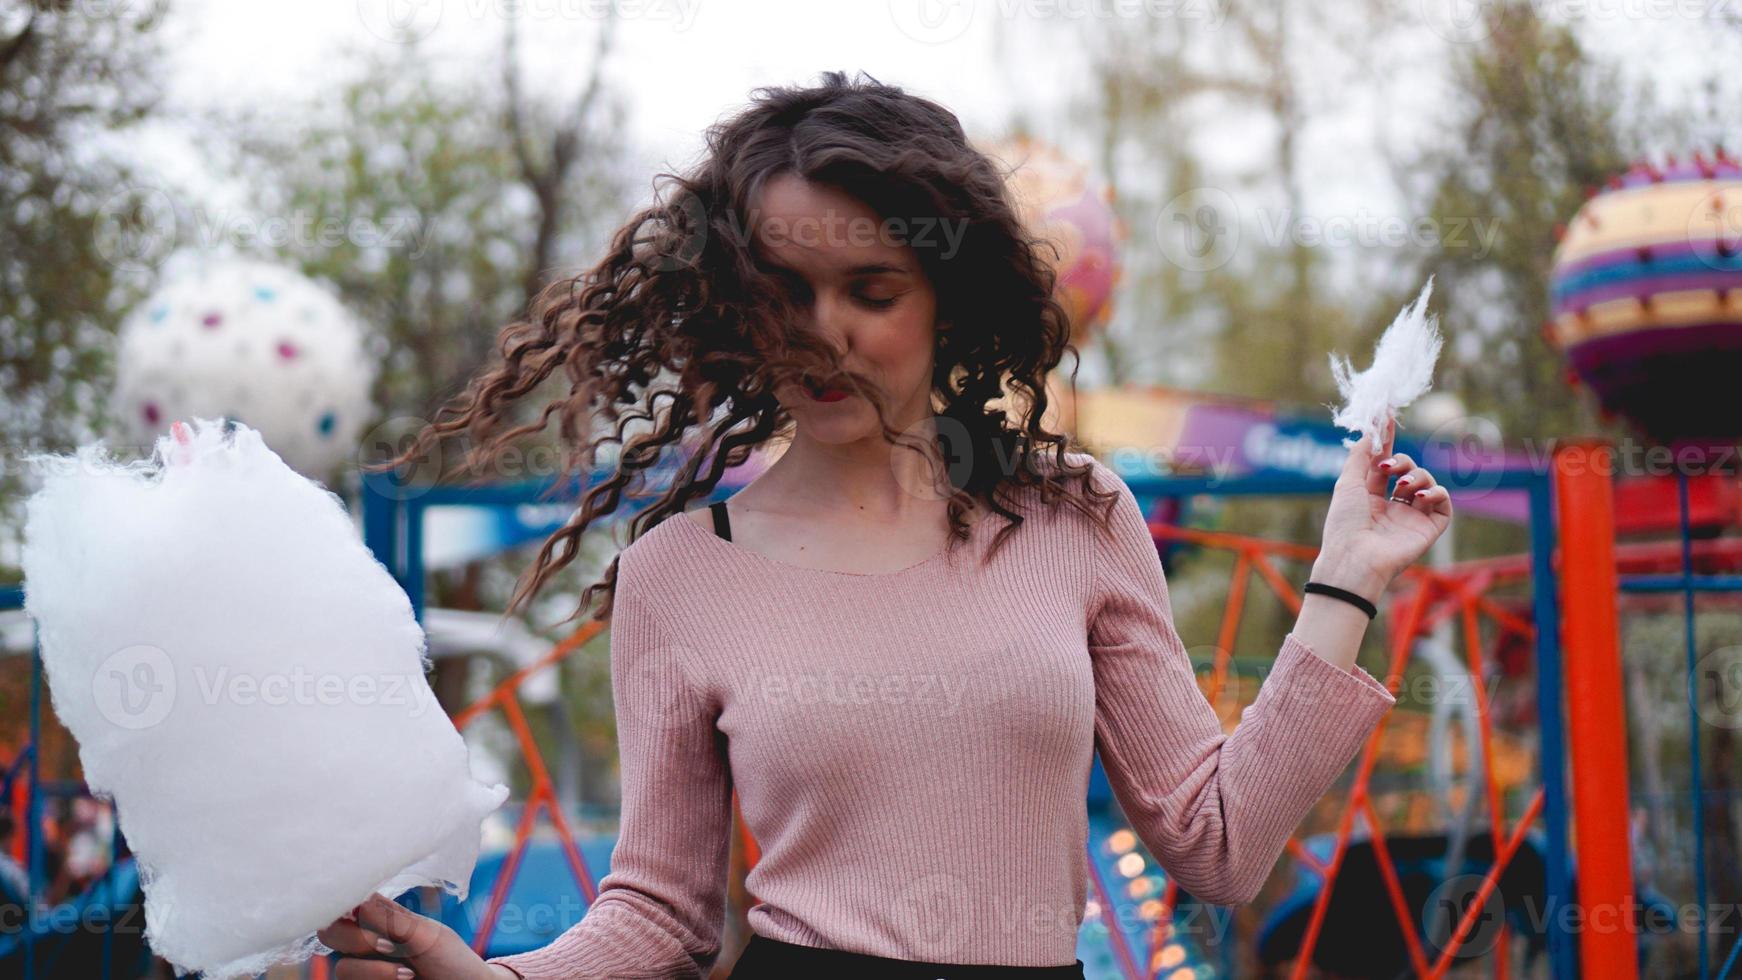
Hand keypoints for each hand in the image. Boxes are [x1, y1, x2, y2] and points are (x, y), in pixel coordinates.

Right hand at [317, 893, 497, 979]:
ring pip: (342, 967)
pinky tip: (406, 979)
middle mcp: (367, 943)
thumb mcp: (427, 934)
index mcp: (380, 919)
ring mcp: (365, 969)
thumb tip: (358, 902)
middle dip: (354, 938)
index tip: (358, 911)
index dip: (342, 904)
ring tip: (409, 972)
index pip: (345, 903)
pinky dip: (377, 979)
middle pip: (329, 934)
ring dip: (374, 969)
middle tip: (387, 944)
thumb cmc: (451, 960)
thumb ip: (392, 920)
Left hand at [1313, 416, 1452, 601]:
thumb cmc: (1345, 524)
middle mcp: (1392, 506)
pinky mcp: (1428, 528)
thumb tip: (1370, 432)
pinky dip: (1436, 492)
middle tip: (1388, 466)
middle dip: (1401, 460)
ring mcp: (1411, 517)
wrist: (1356, 558)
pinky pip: (1443, 503)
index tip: (1387, 416)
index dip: (1387, 441)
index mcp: (1370, 497)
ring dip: (1416, 476)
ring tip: (1401, 486)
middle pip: (1407, 469)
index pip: (1384, 464)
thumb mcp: (1347, 483)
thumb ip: (1360, 456)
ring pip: (1426, 482)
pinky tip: (1421, 495)